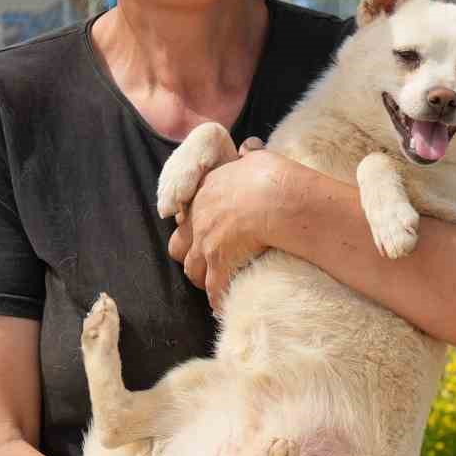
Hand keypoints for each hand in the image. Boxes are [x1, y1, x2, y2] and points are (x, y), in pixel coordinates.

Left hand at [169, 137, 281, 307]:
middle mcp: (199, 221)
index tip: (203, 235)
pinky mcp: (220, 264)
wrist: (276, 198)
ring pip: (193, 271)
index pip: (186, 216)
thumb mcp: (254, 158)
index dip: (194, 228)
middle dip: (190, 256)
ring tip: (214, 287)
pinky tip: (224, 308)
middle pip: (180, 247)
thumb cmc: (269, 175)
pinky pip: (215, 290)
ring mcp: (206, 245)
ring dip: (203, 279)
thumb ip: (249, 156)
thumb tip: (250, 147)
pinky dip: (219, 300)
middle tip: (205, 264)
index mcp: (204, 194)